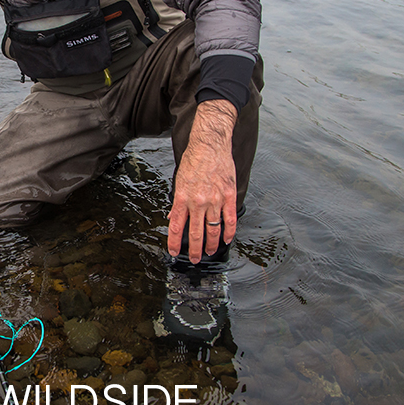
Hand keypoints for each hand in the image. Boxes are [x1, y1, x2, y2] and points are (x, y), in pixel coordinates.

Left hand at [168, 100, 237, 263]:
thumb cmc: (193, 160)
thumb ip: (177, 203)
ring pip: (213, 230)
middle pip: (196, 233)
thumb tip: (173, 219)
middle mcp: (198, 202)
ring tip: (209, 252)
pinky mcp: (228, 196)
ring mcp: (215, 200)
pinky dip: (229, 232)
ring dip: (211, 244)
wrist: (209, 145)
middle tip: (194, 259)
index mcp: (182, 198)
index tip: (174, 252)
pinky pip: (229, 219)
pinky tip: (227, 240)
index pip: (177, 227)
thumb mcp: (178, 181)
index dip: (175, 243)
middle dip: (194, 250)